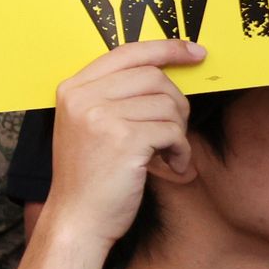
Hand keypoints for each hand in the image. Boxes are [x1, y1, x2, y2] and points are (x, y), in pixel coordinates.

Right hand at [37, 37, 205, 260]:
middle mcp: (83, 98)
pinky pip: (173, 131)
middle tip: (173, 130)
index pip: (127, 52)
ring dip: (178, 131)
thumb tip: (166, 73)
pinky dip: (180, 150)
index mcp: (72, 89)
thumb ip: (113, 96)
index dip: (166, 49)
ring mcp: (101, 117)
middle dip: (175, 103)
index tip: (195, 52)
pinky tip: (169, 165)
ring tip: (167, 153)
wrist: (77, 219)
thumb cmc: (89, 176)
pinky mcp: (124, 140)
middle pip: (153, 77)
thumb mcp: (88, 126)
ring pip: (167, 104)